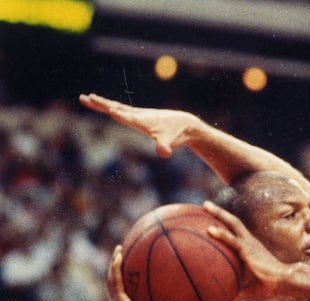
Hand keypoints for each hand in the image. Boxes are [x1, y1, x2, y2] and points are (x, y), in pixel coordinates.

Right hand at [79, 93, 200, 157]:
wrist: (185, 124)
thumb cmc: (176, 134)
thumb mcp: (170, 142)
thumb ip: (165, 146)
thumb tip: (164, 153)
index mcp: (143, 121)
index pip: (129, 118)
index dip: (121, 115)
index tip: (110, 111)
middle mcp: (139, 115)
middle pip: (116, 108)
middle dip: (100, 104)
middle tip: (84, 97)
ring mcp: (138, 113)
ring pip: (117, 106)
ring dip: (102, 103)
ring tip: (87, 97)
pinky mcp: (139, 115)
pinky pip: (121, 109)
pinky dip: (111, 106)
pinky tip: (106, 106)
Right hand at [106, 245, 171, 300]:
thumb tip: (190, 298)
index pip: (127, 285)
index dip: (128, 273)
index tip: (134, 259)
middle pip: (117, 279)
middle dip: (119, 264)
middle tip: (124, 250)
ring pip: (112, 278)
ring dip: (114, 263)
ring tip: (119, 248)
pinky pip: (115, 282)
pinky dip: (115, 269)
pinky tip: (119, 257)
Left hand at [202, 201, 288, 295]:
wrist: (284, 280)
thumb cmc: (270, 285)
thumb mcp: (250, 289)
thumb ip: (237, 292)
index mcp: (250, 247)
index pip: (236, 231)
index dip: (225, 223)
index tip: (212, 217)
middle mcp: (249, 241)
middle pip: (232, 222)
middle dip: (218, 212)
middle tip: (204, 205)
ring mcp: (249, 244)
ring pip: (232, 223)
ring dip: (218, 213)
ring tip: (204, 205)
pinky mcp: (248, 250)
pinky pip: (232, 239)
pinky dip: (221, 234)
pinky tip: (209, 229)